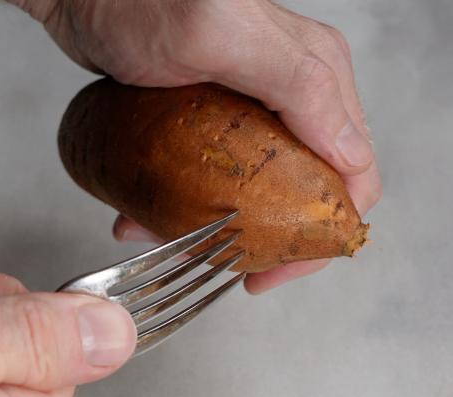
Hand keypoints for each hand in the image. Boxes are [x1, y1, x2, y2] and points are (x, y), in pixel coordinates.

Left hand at [11, 0, 381, 292]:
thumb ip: (296, 85)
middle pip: (304, 195)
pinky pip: (217, 181)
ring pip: (257, 195)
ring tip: (164, 240)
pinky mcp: (219, 124)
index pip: (350, 176)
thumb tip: (348, 153)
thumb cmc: (144, 2)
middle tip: (221, 265)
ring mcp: (255, 114)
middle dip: (264, 241)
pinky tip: (144, 218)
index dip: (320, 236)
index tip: (273, 272)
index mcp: (317, 80)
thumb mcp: (220, 35)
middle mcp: (295, 99)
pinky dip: (183, 208)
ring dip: (213, 230)